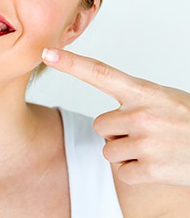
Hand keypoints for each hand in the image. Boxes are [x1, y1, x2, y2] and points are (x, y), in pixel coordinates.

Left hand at [42, 48, 189, 186]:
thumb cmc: (189, 120)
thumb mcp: (163, 98)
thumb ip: (132, 99)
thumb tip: (105, 113)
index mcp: (144, 92)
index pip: (100, 72)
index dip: (71, 63)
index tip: (48, 52)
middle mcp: (142, 114)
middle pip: (100, 125)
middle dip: (116, 131)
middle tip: (145, 131)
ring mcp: (146, 142)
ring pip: (109, 149)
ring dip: (126, 151)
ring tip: (153, 146)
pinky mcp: (151, 168)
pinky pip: (122, 171)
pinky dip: (135, 171)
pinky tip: (156, 163)